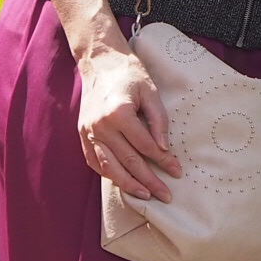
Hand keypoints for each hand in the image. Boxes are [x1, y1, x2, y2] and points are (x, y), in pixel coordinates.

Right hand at [75, 44, 179, 201]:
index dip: (163, 161)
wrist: (100, 63)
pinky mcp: (82, 136)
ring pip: (109, 167)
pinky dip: (108, 174)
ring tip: (145, 196)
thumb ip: (158, 120)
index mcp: (119, 114)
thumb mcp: (151, 91)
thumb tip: (164, 148)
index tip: (177, 172)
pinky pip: (94, 162)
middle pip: (127, 162)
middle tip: (165, 195)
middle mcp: (100, 127)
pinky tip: (122, 183)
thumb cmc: (129, 75)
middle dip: (148, 181)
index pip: (145, 146)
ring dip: (128, 184)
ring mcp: (88, 133)